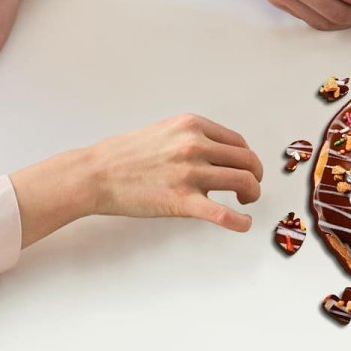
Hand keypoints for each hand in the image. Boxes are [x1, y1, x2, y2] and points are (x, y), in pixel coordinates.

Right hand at [85, 114, 262, 228]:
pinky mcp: (181, 201)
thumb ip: (192, 137)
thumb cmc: (125, 155)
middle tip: (251, 188)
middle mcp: (195, 145)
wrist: (96, 173)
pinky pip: (223, 214)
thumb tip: (218, 153)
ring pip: (243, 181)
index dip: (247, 158)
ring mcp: (190, 173)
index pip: (238, 142)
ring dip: (252, 194)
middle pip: (247, 161)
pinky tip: (244, 224)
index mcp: (192, 126)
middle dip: (255, 176)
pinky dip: (240, 221)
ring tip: (246, 201)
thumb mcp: (165, 131)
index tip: (246, 169)